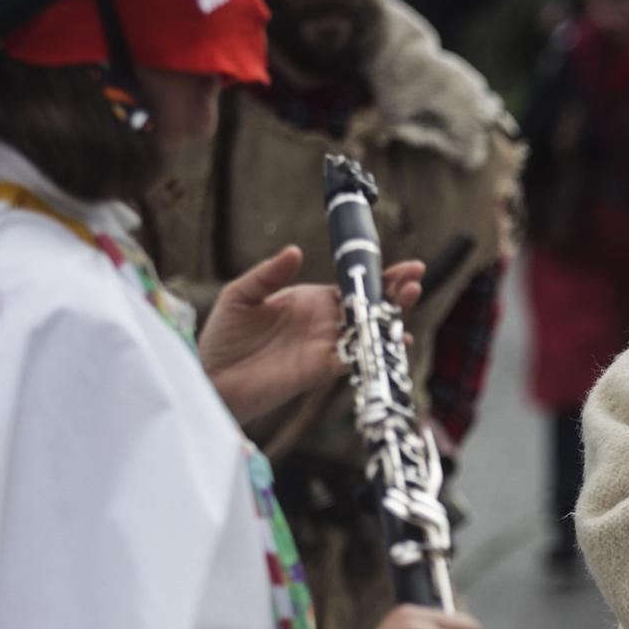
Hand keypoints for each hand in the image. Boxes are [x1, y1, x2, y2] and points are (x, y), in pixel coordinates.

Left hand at [199, 245, 423, 423]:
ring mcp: (325, 346)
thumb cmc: (223, 336)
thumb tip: (295, 251)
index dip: (377, 275)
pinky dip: (375, 350)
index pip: (351, 285)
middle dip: (395, 293)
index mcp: (310, 300)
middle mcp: (324, 322)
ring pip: (368, 330)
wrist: (212, 377)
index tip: (403, 265)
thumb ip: (268, 274)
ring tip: (410, 300)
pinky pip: (355, 358)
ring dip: (391, 317)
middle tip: (415, 280)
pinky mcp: (320, 369)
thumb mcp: (241, 295)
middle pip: (369, 306)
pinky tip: (393, 340)